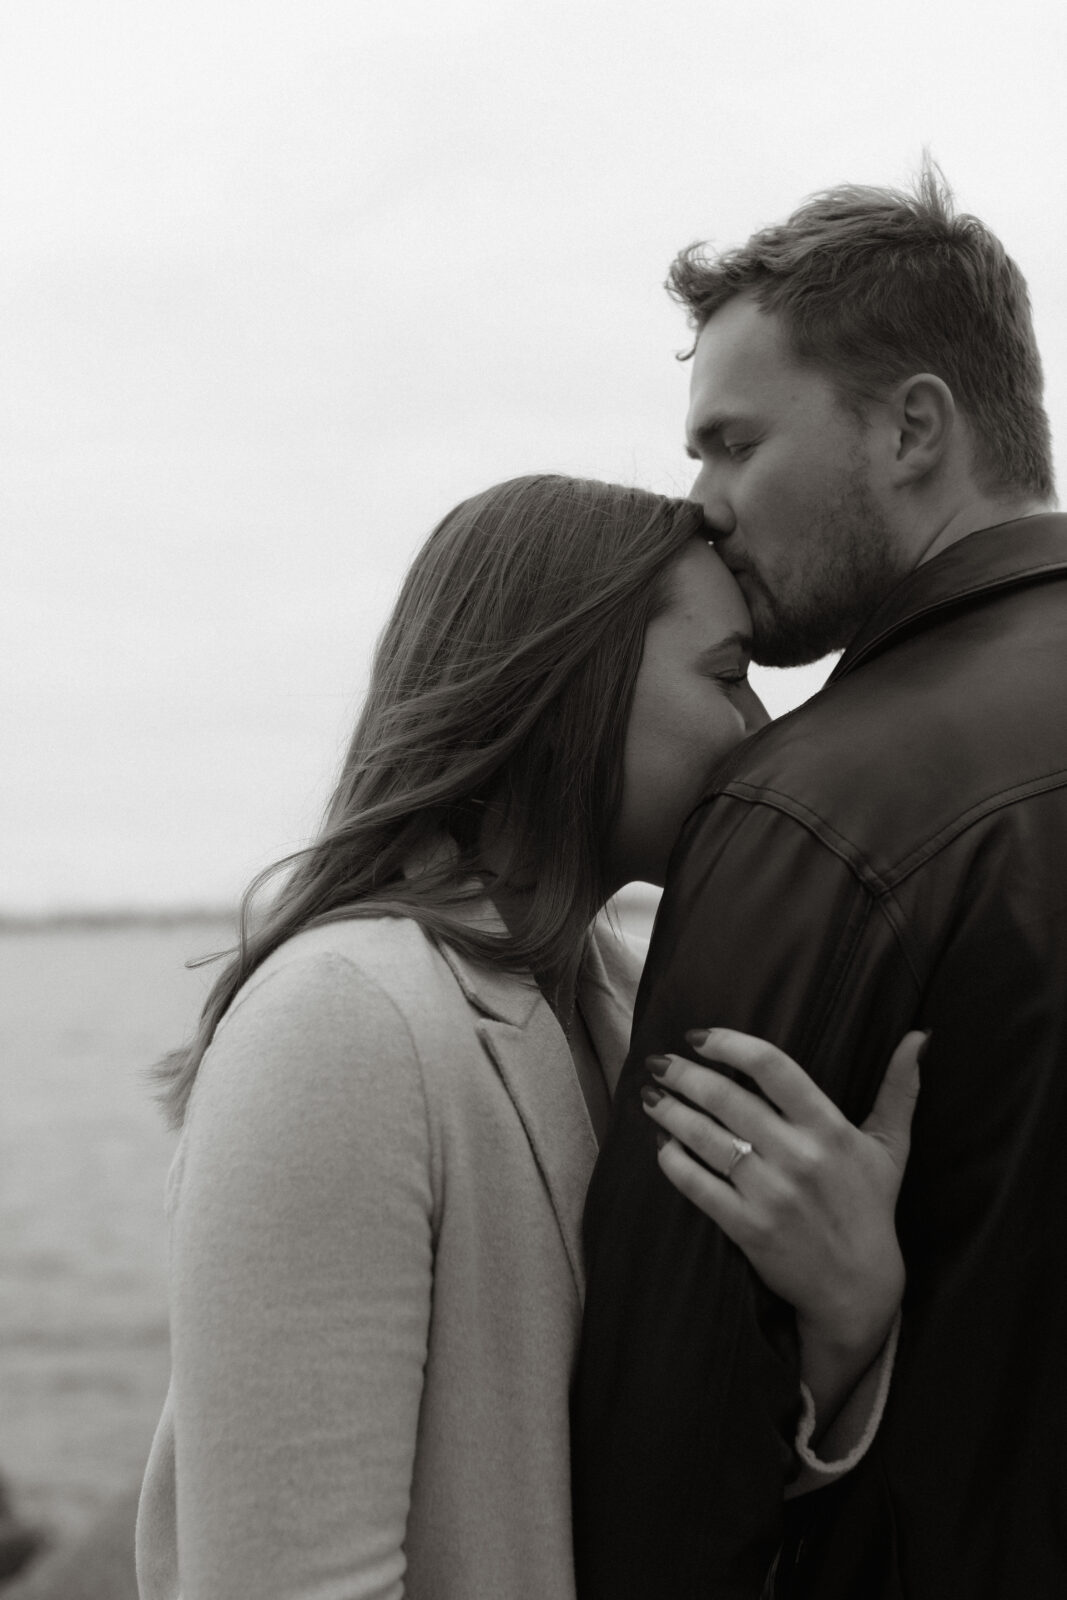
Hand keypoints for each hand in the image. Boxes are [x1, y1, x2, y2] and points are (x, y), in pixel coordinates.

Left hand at [641, 1027, 923, 1407]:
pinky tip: (660, 1143)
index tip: (699, 1036)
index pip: (773, 1068)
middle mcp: (798, 1157)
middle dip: (685, 1075)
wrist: (859, 1287)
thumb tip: (919, 1035)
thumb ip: (900, 1089)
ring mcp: (771, 1194)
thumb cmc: (871, 1208)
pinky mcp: (748, 1228)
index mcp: (829, 1129)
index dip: (730, 1044)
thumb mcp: (890, 1147)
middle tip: (659, 1063)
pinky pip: (698, 1186)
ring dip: (671, 1112)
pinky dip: (673, 1161)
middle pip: (728, 1099)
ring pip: (706, 1139)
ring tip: (652, 1096)